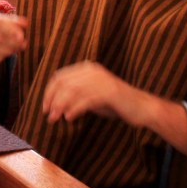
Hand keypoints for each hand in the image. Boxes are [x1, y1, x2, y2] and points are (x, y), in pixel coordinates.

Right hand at [0, 8, 28, 86]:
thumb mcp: (3, 21)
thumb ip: (15, 22)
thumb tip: (26, 24)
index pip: (0, 24)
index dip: (12, 31)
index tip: (22, 38)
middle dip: (12, 43)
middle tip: (22, 46)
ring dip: (7, 51)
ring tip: (14, 51)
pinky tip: (3, 56)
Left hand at [40, 61, 186, 155]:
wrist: (141, 107)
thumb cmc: (115, 103)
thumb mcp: (91, 95)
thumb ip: (75, 95)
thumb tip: (53, 105)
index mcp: (87, 68)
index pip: (60, 76)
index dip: (49, 91)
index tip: (45, 106)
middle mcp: (93, 71)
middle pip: (63, 83)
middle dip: (52, 100)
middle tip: (48, 115)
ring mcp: (102, 80)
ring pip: (72, 91)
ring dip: (60, 106)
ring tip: (55, 119)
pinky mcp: (109, 92)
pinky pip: (86, 100)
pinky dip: (74, 109)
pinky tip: (69, 118)